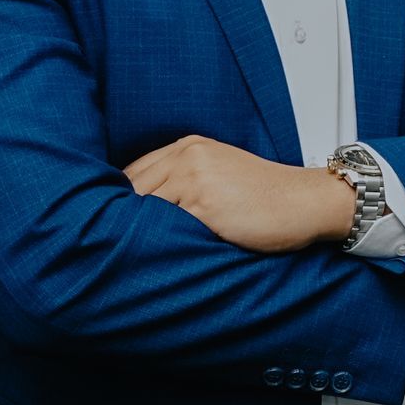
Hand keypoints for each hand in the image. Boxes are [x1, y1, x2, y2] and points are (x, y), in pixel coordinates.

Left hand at [124, 136, 350, 252]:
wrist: (305, 202)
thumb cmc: (266, 197)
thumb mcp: (220, 175)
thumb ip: (184, 181)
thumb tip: (140, 211)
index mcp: (189, 146)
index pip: (134, 171)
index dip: (115, 200)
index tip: (103, 223)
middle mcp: (188, 156)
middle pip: (130, 188)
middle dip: (113, 217)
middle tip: (99, 246)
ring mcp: (195, 177)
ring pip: (141, 207)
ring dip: (127, 232)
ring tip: (114, 258)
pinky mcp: (204, 203)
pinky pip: (163, 224)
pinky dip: (152, 242)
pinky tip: (145, 258)